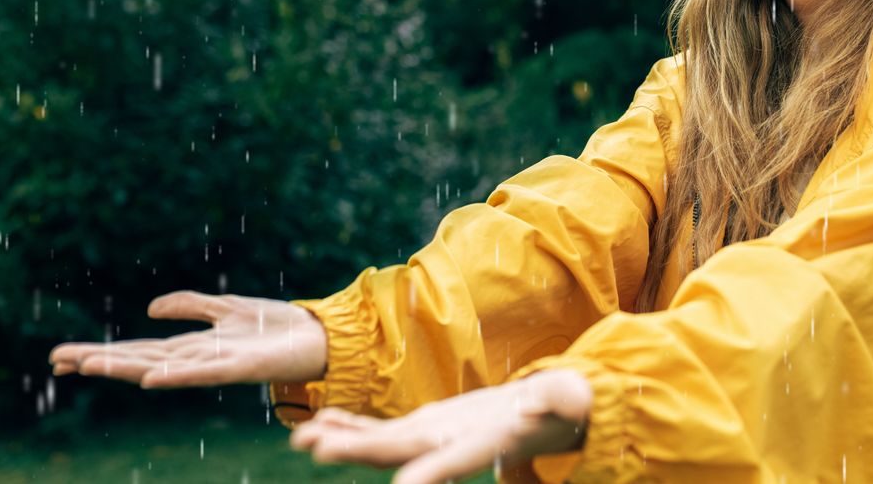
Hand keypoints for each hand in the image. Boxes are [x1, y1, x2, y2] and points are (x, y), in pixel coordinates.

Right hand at [48, 290, 328, 387]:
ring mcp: (215, 365)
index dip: (101, 351)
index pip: (138, 350)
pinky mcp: (238, 367)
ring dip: (125, 367)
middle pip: (139, 359)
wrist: (317, 338)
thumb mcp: (226, 308)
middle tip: (57, 361)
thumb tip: (150, 308)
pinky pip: (203, 374)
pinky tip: (152, 378)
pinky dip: (177, 375)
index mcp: (192, 346)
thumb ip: (191, 306)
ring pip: (161, 367)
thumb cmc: (274, 327)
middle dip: (99, 359)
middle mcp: (196, 358)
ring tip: (90, 365)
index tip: (61, 356)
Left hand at [289, 369, 593, 483]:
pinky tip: (319, 422)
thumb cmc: (565, 412)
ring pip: (380, 443)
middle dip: (358, 451)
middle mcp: (450, 446)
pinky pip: (380, 431)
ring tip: (300, 438)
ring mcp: (432, 439)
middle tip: (316, 448)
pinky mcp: (424, 428)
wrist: (545, 421)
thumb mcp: (571, 402)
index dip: (429, 474)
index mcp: (487, 443)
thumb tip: (566, 399)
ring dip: (341, 440)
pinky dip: (350, 426)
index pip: (455, 461)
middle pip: (399, 453)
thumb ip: (565, 402)